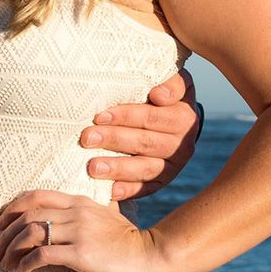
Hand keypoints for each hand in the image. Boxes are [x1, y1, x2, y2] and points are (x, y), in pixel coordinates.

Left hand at [0, 191, 166, 271]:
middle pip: (27, 215)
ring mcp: (79, 232)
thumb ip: (88, 213)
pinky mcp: (81, 254)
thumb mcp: (107, 217)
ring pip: (31, 233)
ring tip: (4, 264)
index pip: (36, 196)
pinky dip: (25, 264)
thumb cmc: (128, 243)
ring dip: (11, 250)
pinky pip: (43, 255)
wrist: (151, 257)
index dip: (11, 208)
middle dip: (5, 234)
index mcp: (79, 202)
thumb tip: (74, 215)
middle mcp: (76, 213)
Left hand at [82, 69, 201, 197]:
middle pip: (146, 142)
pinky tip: (109, 190)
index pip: (153, 116)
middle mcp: (183, 142)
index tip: (101, 115)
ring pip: (146, 167)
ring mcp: (174, 164)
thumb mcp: (172, 81)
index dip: (127, 115)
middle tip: (86, 137)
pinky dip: (128, 190)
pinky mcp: (164, 181)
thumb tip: (159, 95)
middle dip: (113, 139)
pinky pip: (146, 188)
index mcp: (184, 115)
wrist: (175, 120)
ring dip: (118, 167)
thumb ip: (170, 81)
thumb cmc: (161, 93)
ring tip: (93, 167)